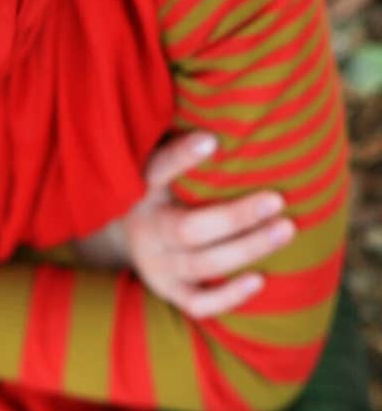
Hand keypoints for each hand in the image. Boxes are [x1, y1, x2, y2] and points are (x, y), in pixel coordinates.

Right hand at [73, 131, 295, 318]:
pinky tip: (260, 279)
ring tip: (285, 229)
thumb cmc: (160, 184)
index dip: (181, 158)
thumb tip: (229, 108)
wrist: (125, 229)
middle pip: (189, 228)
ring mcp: (155, 263)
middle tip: (278, 199)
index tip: (212, 139)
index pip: (156, 170)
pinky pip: (197, 302)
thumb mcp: (157, 159)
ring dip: (247, 248)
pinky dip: (228, 296)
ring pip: (201, 264)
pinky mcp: (167, 289)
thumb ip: (181, 142)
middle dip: (236, 216)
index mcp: (140, 189)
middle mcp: (145, 228)